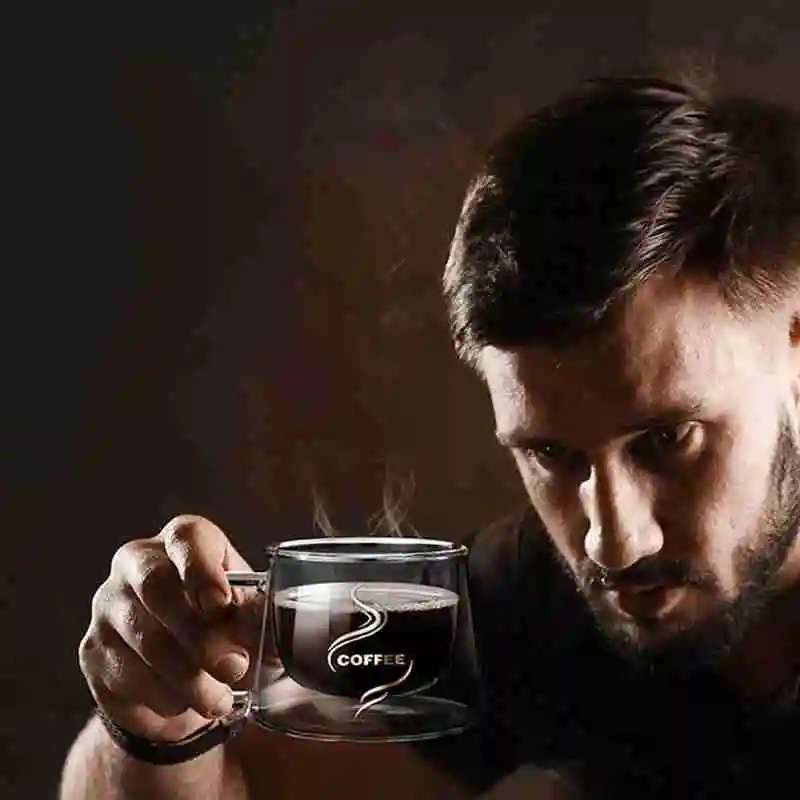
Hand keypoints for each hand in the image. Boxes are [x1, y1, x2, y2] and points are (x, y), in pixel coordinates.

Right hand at [79, 515, 260, 741]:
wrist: (185, 680)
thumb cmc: (224, 629)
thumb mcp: (248, 616)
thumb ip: (254, 614)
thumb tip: (262, 620)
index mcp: (183, 542)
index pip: (187, 537)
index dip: (202, 568)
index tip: (222, 604)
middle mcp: (137, 562)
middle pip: (156, 586)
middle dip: (200, 635)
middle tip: (233, 667)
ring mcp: (109, 604)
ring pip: (145, 640)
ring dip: (189, 678)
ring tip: (219, 699)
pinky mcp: (93, 649)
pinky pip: (128, 676)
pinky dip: (165, 697)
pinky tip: (185, 703)